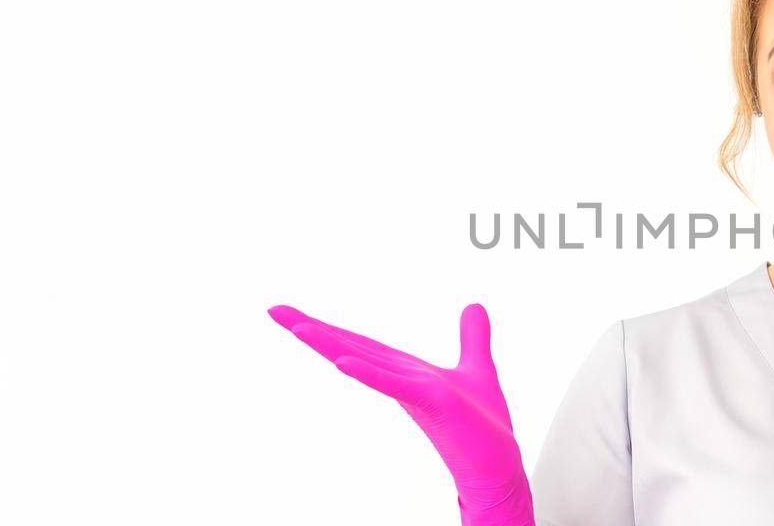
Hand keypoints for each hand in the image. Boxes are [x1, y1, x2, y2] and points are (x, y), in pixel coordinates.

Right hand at [268, 303, 534, 525]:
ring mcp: (413, 391)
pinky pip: (394, 385)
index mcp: (405, 369)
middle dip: (313, 329)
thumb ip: (472, 338)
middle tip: (275, 310)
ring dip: (331, 345)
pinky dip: (369, 374)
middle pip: (350, 348)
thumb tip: (474, 307)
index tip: (291, 313)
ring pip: (364, 363)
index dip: (327, 327)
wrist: (498, 465)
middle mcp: (401, 379)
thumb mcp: (476, 368)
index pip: (359, 343)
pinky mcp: (432, 403)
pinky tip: (343, 363)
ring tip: (298, 327)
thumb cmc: (483, 426)